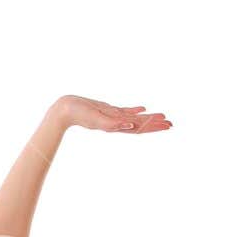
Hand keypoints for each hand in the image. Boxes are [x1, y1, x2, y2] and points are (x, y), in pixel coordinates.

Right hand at [53, 96, 171, 134]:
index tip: (167, 125)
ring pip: (135, 118)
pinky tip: (143, 109)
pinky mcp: (107, 110)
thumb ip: (113, 124)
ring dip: (148, 118)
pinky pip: (125, 111)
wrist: (65, 110)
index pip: (139, 127)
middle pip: (140, 124)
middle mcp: (117, 123)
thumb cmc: (79, 115)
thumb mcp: (97, 119)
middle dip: (155, 124)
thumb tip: (130, 125)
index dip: (153, 126)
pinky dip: (135, 110)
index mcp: (116, 126)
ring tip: (162, 117)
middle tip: (171, 124)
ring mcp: (112, 117)